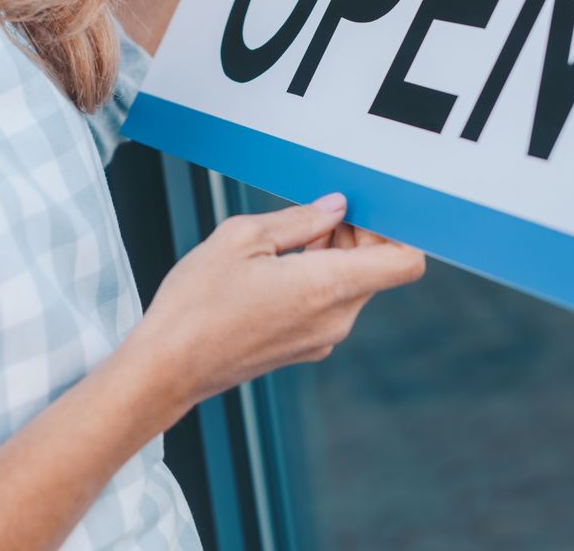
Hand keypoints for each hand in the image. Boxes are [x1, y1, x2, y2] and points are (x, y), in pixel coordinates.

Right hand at [130, 193, 424, 412]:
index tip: (366, 210)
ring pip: (353, 285)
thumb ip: (300, 219)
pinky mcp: (306, 347)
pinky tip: (278, 267)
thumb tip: (336, 207)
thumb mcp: (243, 237)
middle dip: (355, 234)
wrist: (168, 366)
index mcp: (327, 287)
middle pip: (377, 268)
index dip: (395, 229)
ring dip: (334, 254)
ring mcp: (322, 338)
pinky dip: (318, 278)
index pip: (405, 262)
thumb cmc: (197, 302)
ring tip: (288, 239)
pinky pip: (331, 305)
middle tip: (316, 215)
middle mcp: (335, 319)